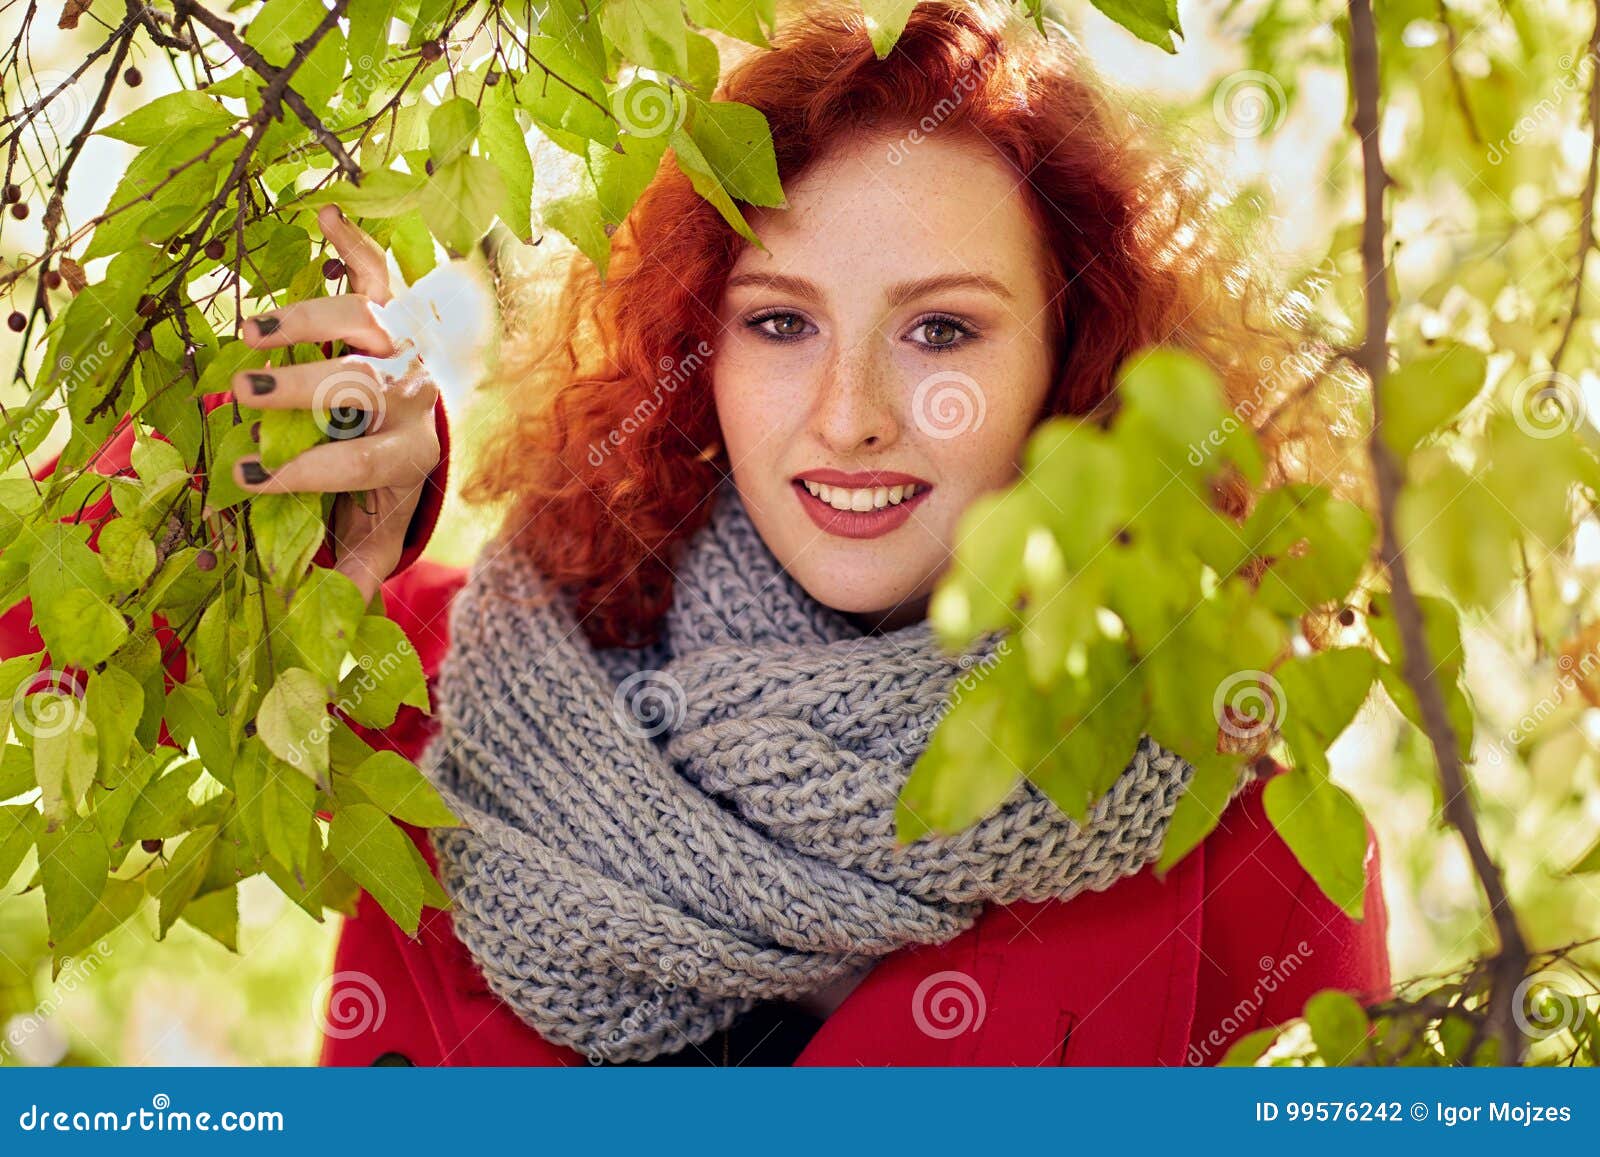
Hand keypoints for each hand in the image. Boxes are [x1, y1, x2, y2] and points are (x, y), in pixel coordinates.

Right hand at [230, 204, 441, 605]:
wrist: (423, 428)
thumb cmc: (381, 485)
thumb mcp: (370, 534)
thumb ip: (349, 579)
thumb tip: (327, 643)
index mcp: (408, 456)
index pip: (364, 463)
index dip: (311, 472)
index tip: (250, 478)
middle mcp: (416, 398)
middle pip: (366, 387)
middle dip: (305, 388)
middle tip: (241, 391)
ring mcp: (408, 347)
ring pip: (370, 324)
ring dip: (312, 321)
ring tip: (250, 331)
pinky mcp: (396, 309)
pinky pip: (381, 270)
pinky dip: (356, 242)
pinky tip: (325, 212)